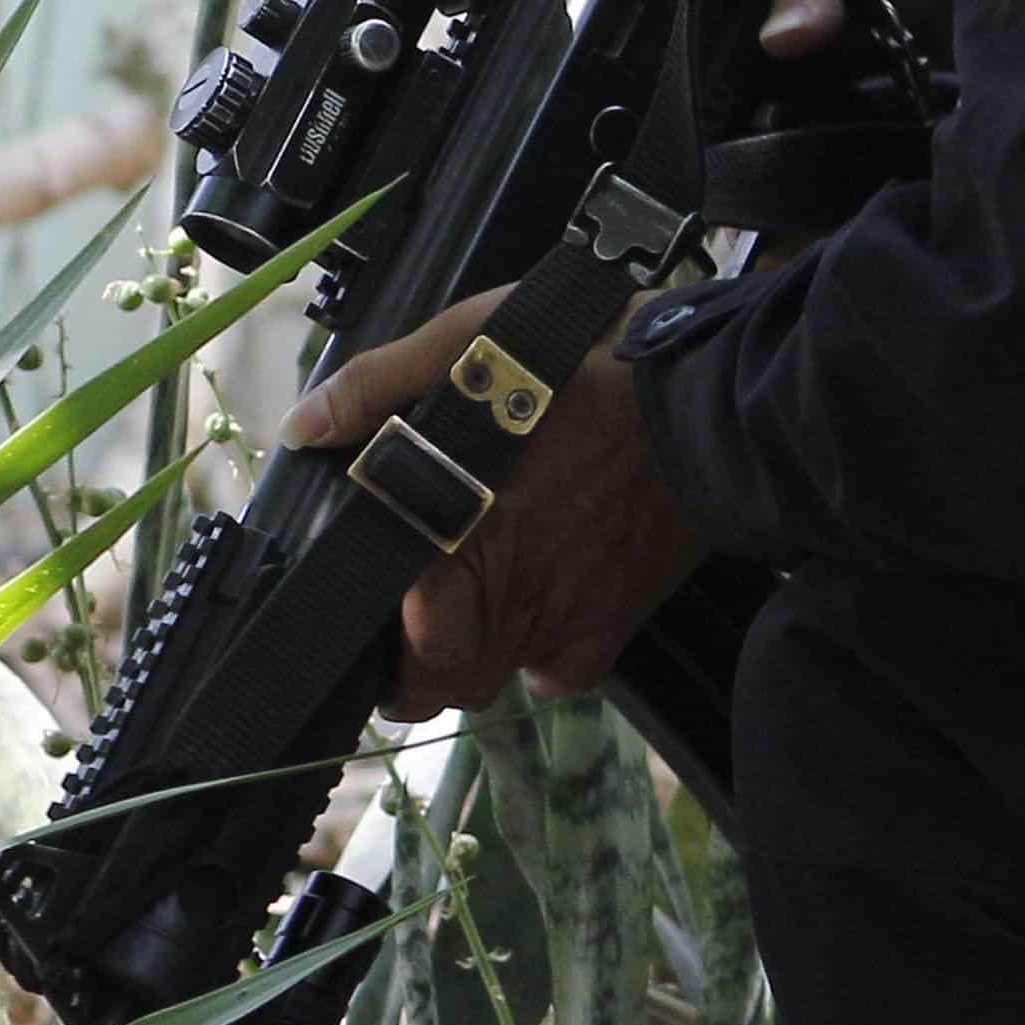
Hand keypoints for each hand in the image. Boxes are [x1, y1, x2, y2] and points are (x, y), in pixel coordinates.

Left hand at [283, 286, 716, 719]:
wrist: (718, 399)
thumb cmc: (593, 362)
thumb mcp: (475, 338)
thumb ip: (383, 383)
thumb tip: (306, 425)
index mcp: (463, 533)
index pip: (402, 647)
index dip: (374, 657)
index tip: (360, 629)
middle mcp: (513, 593)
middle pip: (443, 686)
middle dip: (413, 674)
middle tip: (401, 632)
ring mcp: (569, 615)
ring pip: (497, 681)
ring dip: (470, 658)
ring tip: (461, 615)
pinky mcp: (617, 618)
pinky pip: (564, 672)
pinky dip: (542, 657)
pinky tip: (537, 612)